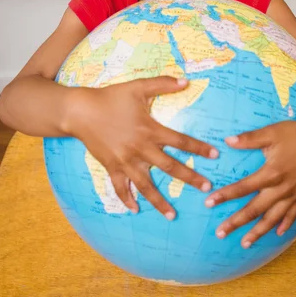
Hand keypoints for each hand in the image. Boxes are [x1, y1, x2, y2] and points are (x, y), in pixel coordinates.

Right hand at [70, 77, 217, 218]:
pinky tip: (135, 209)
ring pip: (146, 185)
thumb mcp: (138, 87)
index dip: (199, 148)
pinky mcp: (111, 167)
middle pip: (170, 167)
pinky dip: (127, 199)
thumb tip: (186, 81)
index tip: (215, 155)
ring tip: (173, 215)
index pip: (180, 141)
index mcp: (150, 130)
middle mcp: (140, 149)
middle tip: (207, 189)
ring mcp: (125, 161)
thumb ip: (162, 84)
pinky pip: (120, 187)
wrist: (80, 111)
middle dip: (190, 178)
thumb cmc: (110, 97)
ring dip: (160, 201)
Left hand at [205, 115, 295, 246]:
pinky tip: (278, 233)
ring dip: (258, 232)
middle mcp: (281, 188)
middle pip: (255, 209)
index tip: (209, 202)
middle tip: (220, 233)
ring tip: (245, 243)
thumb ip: (249, 139)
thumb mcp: (272, 132)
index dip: (225, 195)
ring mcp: (294, 194)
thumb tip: (227, 140)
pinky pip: (293, 214)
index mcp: (271, 173)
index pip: (243, 188)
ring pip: (273, 218)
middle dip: (236, 222)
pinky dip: (285, 225)